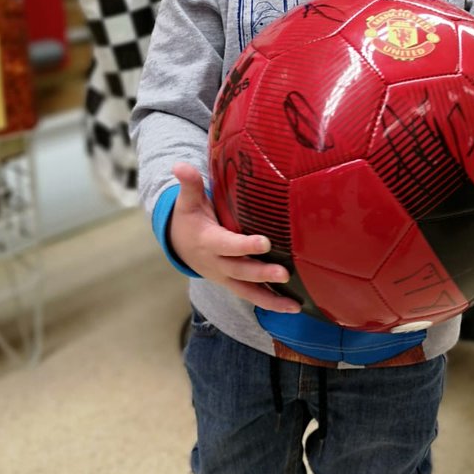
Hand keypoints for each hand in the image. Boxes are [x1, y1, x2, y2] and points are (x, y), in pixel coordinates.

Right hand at [168, 163, 299, 311]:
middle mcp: (217, 263)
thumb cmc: (189, 218)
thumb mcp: (187, 201)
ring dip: (271, 299)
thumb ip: (189, 184)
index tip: (265, 242)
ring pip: (248, 291)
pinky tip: (294, 308)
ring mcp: (226, 277)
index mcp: (208, 241)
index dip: (245, 245)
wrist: (179, 245)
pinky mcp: (234, 284)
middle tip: (284, 273)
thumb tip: (180, 165)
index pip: (227, 245)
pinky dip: (271, 304)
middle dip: (262, 274)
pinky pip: (253, 296)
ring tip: (294, 306)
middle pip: (241, 271)